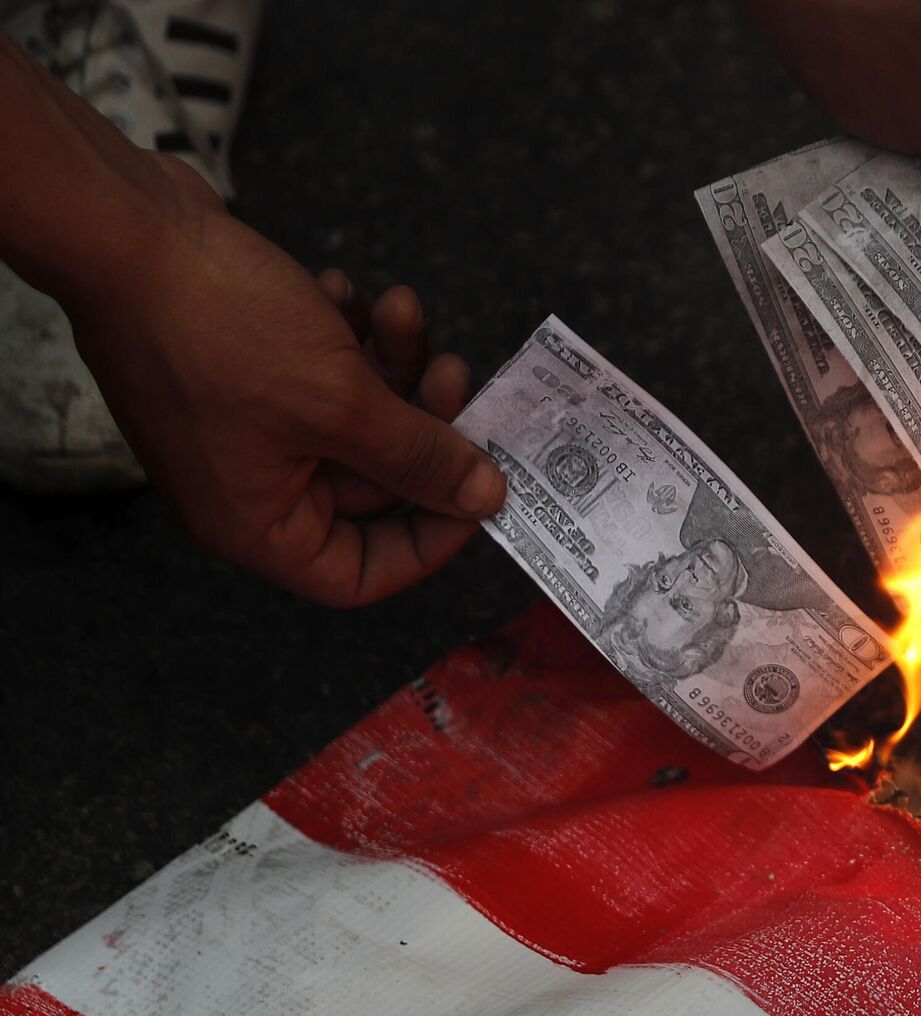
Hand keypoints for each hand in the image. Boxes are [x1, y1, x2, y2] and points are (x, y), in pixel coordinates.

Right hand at [64, 154, 505, 605]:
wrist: (128, 229)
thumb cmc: (220, 329)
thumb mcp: (344, 404)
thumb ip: (421, 458)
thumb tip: (487, 500)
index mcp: (257, 524)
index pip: (359, 575)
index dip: (429, 541)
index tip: (480, 489)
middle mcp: (249, 486)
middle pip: (373, 485)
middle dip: (421, 422)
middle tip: (456, 371)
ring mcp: (246, 426)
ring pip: (359, 416)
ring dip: (392, 362)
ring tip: (402, 308)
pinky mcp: (247, 370)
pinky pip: (325, 370)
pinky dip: (347, 332)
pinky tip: (340, 288)